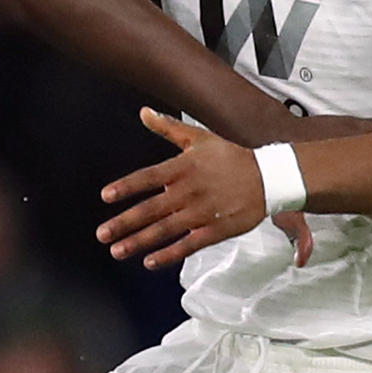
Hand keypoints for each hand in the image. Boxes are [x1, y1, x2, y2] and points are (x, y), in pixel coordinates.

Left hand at [97, 108, 315, 269]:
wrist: (270, 177)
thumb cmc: (231, 157)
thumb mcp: (200, 138)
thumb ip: (168, 127)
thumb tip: (143, 111)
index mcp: (183, 167)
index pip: (148, 177)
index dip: (126, 187)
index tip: (105, 196)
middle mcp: (190, 190)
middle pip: (151, 209)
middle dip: (124, 222)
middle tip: (101, 234)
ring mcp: (203, 212)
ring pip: (165, 230)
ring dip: (139, 241)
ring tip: (117, 250)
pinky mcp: (217, 229)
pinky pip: (188, 244)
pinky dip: (169, 254)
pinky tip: (149, 261)